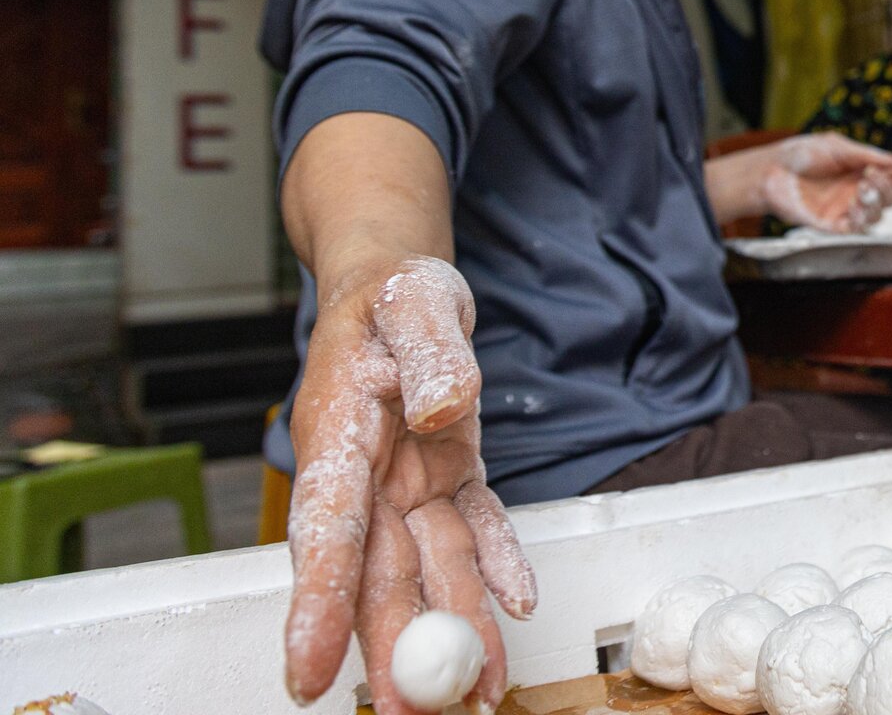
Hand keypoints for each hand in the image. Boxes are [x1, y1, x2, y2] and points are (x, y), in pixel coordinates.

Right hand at [284, 255, 535, 713]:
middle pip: (376, 574)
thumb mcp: (415, 301)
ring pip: (428, 569)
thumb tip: (439, 407)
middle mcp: (366, 475)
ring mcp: (406, 483)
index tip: (307, 669)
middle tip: (414, 712)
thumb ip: (432, 351)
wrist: (400, 287)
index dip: (318, 602)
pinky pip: (472, 534)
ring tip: (478, 690)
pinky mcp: (446, 479)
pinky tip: (515, 608)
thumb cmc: (393, 294)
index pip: (326, 530)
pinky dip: (494, 569)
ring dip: (454, 628)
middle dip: (392, 649)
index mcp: (338, 435)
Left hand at [756, 133, 891, 231]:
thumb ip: (866, 154)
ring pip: (877, 216)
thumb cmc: (800, 155)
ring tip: (861, 189)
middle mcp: (857, 191)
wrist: (771, 171)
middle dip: (888, 188)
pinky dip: (862, 219)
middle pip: (889, 198)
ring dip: (876, 203)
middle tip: (872, 175)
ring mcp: (846, 209)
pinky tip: (855, 206)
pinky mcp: (832, 225)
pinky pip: (856, 229)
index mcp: (861, 171)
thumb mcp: (836, 146)